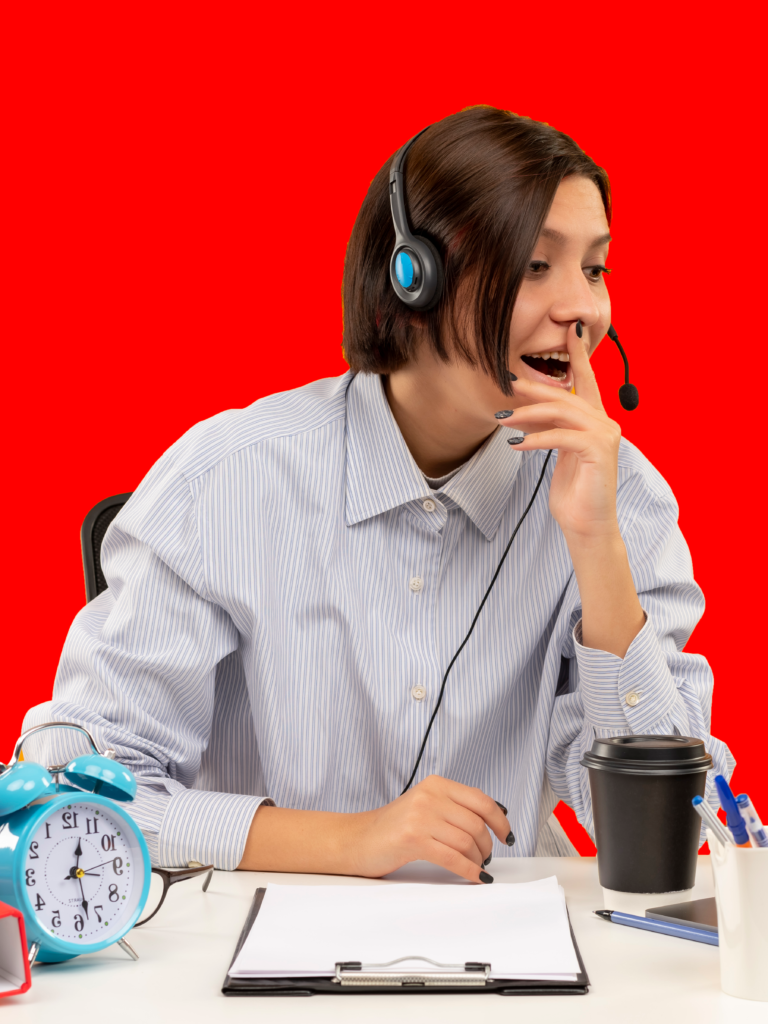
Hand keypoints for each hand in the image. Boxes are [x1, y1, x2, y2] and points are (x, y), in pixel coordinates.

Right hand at [345, 776, 510, 881]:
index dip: (500, 819)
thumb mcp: (425, 805)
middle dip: (487, 845)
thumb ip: (453, 807)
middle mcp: (429, 795)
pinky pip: (452, 857)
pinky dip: (469, 870)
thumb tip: (495, 815)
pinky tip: (475, 877)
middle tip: (486, 857)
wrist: (357, 839)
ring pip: (467, 841)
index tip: (507, 835)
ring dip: (478, 860)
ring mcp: (420, 816)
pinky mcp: (413, 838)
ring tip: (476, 867)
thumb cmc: (392, 827)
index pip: (480, 799)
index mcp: (435, 784)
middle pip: (476, 823)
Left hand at [501, 322, 621, 541]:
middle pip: (566, 395)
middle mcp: (605, 423)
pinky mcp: (599, 450)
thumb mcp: (558, 453)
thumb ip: (552, 428)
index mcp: (597, 421)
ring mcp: (605, 435)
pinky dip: (535, 438)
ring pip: (561, 412)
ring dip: (527, 414)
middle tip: (507, 384)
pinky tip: (515, 444)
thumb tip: (528, 411)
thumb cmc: (574, 491)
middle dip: (533, 389)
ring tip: (502, 419)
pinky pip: (560, 436)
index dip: (578, 355)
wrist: (587, 525)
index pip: (587, 381)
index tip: (569, 331)